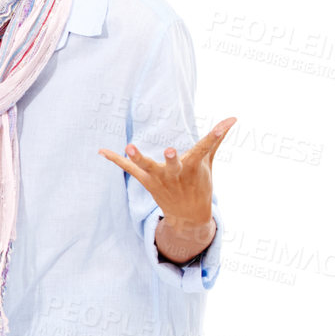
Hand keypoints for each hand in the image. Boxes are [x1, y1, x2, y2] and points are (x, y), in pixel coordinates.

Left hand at [98, 117, 235, 226]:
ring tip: (129, 146)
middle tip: (170, 151)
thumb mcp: (209, 163)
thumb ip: (216, 139)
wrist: (188, 216)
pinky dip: (116, 160)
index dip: (215, 136)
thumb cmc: (199, 184)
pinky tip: (101, 151)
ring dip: (138, 158)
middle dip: (172, 160)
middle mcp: (176, 174)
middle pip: (173, 166)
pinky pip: (130, 170)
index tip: (224, 126)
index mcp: (194, 167)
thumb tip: (232, 119)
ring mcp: (160, 179)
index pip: (205, 149)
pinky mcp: (147, 182)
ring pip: (147, 167)